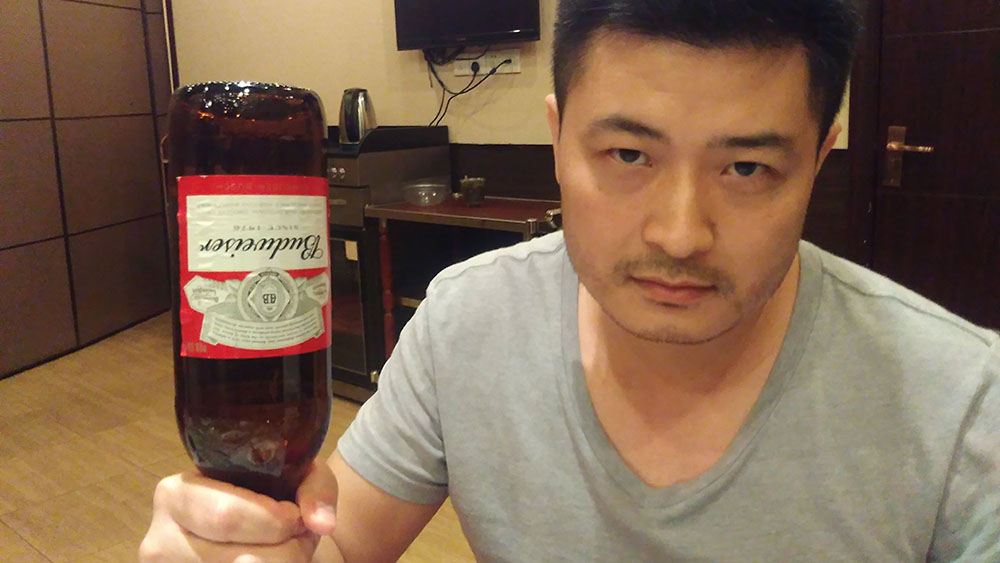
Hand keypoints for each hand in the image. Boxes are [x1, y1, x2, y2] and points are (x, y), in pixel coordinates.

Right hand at [139, 461, 338, 561]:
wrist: (254, 528)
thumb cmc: (269, 496)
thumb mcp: (294, 475)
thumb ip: (314, 489)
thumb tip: (322, 523)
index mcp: (175, 495)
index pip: (226, 515)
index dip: (273, 521)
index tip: (296, 517)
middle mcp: (161, 541)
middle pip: (242, 560)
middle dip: (288, 551)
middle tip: (300, 538)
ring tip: (290, 550)